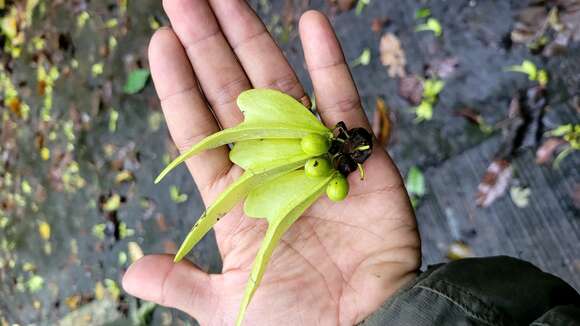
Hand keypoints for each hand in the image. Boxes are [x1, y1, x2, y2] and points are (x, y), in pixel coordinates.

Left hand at [122, 1, 419, 324]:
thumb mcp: (225, 306)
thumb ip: (181, 282)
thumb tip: (130, 272)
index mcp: (237, 199)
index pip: (200, 130)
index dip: (179, 85)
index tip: (161, 40)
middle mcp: (272, 169)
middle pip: (232, 95)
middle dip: (208, 46)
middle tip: (184, 0)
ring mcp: (315, 158)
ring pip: (280, 88)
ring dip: (255, 41)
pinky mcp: (359, 160)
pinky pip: (342, 104)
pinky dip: (329, 65)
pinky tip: (311, 24)